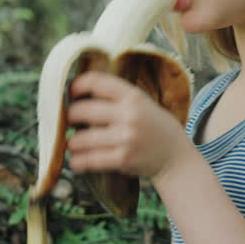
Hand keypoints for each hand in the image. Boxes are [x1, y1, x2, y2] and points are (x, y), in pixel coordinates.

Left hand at [66, 71, 189, 179]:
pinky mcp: (123, 158)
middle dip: (69, 117)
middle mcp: (129, 114)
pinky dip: (78, 161)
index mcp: (132, 96)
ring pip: (81, 138)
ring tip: (74, 144)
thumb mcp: (142, 104)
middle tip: (69, 122)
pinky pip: (90, 159)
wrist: (175, 156)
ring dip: (72, 142)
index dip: (77, 85)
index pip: (96, 82)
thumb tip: (77, 97)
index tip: (71, 93)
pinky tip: (77, 161)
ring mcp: (126, 137)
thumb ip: (116, 98)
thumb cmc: (153, 127)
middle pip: (82, 110)